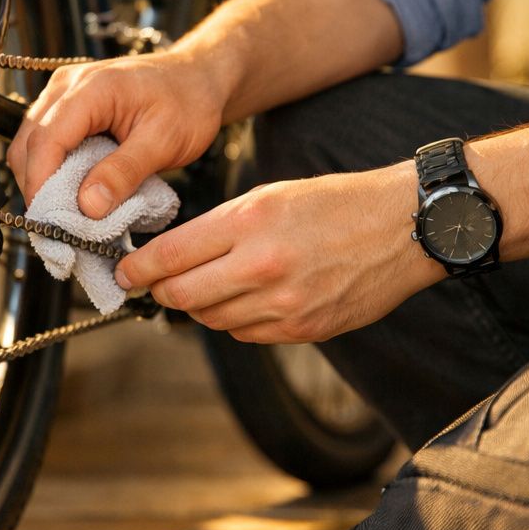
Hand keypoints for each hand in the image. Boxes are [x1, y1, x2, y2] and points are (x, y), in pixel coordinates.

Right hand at [7, 49, 228, 217]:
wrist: (198, 80)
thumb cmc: (188, 103)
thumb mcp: (164, 141)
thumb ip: (125, 172)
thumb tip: (88, 206)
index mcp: (90, 88)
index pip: (46, 140)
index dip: (41, 185)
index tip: (49, 222)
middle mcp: (67, 86)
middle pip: (28, 145)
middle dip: (38, 188)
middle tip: (60, 226)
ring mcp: (63, 94)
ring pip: (30, 146)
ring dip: (42, 181)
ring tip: (67, 213)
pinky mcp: (66, 108)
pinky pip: (44, 143)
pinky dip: (51, 171)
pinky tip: (72, 192)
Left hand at [115, 164, 445, 342]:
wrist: (403, 227)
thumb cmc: (337, 203)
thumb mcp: (270, 195)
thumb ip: (220, 227)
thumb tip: (174, 255)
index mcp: (250, 222)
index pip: (171, 256)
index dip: (138, 268)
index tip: (125, 272)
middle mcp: (263, 266)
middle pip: (182, 295)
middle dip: (160, 291)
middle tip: (153, 284)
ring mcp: (285, 304)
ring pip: (212, 319)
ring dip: (198, 306)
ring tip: (205, 286)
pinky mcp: (303, 329)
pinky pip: (246, 334)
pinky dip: (234, 320)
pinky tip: (244, 299)